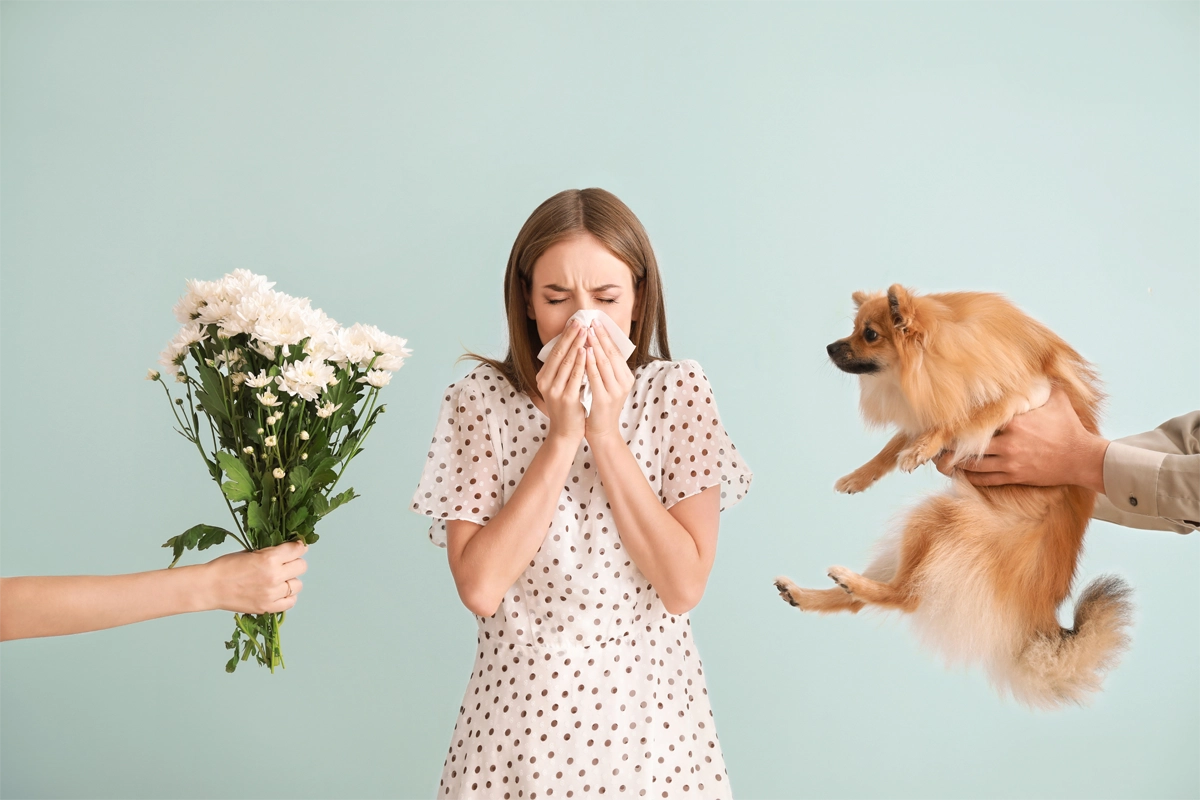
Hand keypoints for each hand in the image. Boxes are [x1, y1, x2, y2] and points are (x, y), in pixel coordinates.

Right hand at [201, 540, 307, 613]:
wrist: (210, 587)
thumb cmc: (226, 566)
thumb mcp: (250, 552)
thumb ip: (270, 551)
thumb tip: (288, 549)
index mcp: (269, 559)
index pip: (297, 550)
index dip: (298, 546)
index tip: (297, 547)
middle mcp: (274, 576)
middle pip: (302, 567)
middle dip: (295, 562)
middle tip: (286, 563)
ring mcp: (272, 594)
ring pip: (298, 585)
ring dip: (291, 580)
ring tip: (280, 579)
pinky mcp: (267, 607)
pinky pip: (290, 602)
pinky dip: (288, 596)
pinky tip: (279, 592)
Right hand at [536, 318, 587, 443]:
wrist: (565, 433)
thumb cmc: (567, 408)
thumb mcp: (561, 386)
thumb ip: (564, 370)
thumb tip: (574, 347)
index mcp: (543, 377)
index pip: (554, 352)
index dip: (564, 336)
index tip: (574, 322)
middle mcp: (545, 382)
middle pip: (559, 354)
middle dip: (570, 336)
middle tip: (580, 321)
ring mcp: (554, 390)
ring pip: (567, 363)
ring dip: (576, 345)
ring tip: (585, 331)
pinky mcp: (566, 398)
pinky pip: (574, 376)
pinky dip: (581, 362)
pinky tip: (586, 351)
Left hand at [583, 322, 634, 442]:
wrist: (603, 432)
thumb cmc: (601, 406)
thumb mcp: (608, 384)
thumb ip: (606, 368)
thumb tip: (597, 345)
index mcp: (626, 377)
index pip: (616, 352)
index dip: (607, 336)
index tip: (597, 322)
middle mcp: (624, 382)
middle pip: (611, 354)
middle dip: (601, 336)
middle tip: (592, 321)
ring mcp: (615, 391)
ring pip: (604, 363)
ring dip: (595, 345)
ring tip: (587, 332)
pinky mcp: (604, 399)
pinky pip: (596, 377)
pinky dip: (590, 363)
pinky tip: (584, 352)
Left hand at [934, 388, 1108, 491]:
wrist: (1082, 457)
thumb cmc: (1069, 426)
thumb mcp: (1056, 398)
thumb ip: (1039, 384)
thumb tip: (1034, 363)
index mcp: (1015, 422)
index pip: (980, 421)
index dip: (961, 423)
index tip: (945, 421)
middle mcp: (1008, 442)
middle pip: (970, 445)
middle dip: (951, 445)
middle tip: (935, 443)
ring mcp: (1010, 461)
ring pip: (973, 465)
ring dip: (955, 463)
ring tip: (940, 460)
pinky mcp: (1014, 476)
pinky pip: (984, 479)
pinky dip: (969, 477)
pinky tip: (959, 473)